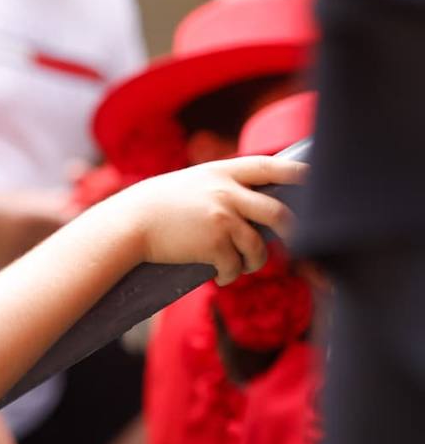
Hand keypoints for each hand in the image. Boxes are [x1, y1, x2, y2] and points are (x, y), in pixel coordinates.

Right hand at [103, 156, 304, 284]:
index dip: (296, 171)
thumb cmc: (154, 206)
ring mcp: (223, 218)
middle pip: (278, 212)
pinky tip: (221, 277)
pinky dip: (230, 275)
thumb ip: (220, 186)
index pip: (269, 166)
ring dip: (255, 262)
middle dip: (290, 231)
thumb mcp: (190, 183)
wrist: (129, 224)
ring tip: (243, 267)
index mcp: (222, 172)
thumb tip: (251, 201)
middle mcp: (227, 192)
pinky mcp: (214, 244)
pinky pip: (235, 266)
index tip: (313, 177)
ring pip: (258, 247)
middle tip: (290, 240)